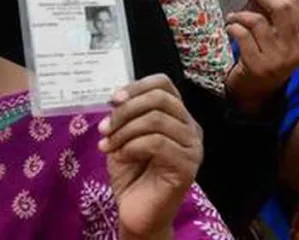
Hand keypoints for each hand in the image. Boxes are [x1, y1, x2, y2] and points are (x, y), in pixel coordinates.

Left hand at [99, 75, 202, 238]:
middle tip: (105, 128)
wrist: (136, 213)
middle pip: (160, 98)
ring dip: (125, 130)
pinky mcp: (187, 166)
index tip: (112, 100)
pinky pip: (157, 143)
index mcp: (178, 117)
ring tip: (108, 145)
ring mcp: (192, 147)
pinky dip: (132, 146)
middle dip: (126, 110)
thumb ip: (127, 115)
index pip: (165, 84)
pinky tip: (121, 157)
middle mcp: (191, 128)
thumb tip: (118, 97)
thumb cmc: (132, 175)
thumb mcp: (124, 137)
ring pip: (157, 120)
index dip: (137, 86)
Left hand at [225, 0, 298, 108]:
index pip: (297, 5)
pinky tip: (231, 28)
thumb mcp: (280, 38)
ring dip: (241, 14)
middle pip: (282, 8)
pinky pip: (243, 36)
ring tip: (234, 16)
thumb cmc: (268, 58)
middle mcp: (296, 49)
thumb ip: (276, 15)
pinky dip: (234, 27)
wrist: (257, 93)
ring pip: (259, 21)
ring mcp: (278, 59)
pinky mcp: (258, 67)